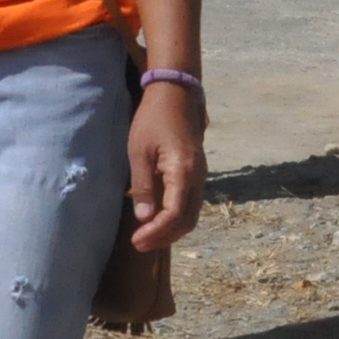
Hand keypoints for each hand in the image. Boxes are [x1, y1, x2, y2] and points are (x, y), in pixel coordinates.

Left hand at [126, 81, 204, 252]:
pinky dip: (176, 218)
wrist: (176, 95)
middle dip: (164, 237)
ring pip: (192, 215)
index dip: (157, 232)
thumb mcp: (139, 151)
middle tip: (139, 243)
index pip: (175, 214)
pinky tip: (157, 219)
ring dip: (171, 230)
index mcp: (183, 171)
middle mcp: (198, 177)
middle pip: (188, 220)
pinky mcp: (197, 174)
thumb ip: (144, 186)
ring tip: (146, 236)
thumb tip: (144, 217)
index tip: (137, 240)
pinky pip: (191, 204)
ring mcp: (201, 176)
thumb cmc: (153, 120)